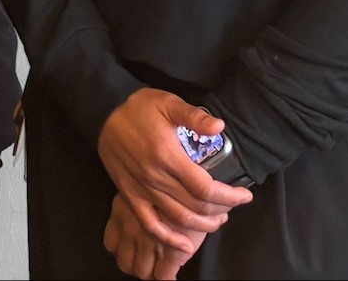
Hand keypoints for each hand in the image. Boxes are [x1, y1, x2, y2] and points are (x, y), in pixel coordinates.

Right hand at [97, 89, 250, 259]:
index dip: (230, 197)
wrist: (102, 112)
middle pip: (197, 206)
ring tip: (218, 219)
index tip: (245, 196)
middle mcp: (156, 177)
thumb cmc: (138, 107)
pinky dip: (168, 238)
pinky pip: (150, 223)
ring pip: (179, 218)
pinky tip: (184, 245)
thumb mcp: (168, 103)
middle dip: (222, 209)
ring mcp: (142, 189)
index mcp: (168, 156)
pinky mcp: (129, 195)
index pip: (206, 188)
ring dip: (203, 225)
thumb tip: (220, 127)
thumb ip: (194, 116)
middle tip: (233, 204)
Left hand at [105, 193, 194, 279]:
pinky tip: (171, 274)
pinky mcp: (170, 253)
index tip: (131, 251)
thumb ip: (139, 204)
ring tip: (158, 268)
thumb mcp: (142, 187)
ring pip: (142, 271)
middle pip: (125, 262)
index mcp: (121, 215)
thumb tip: (143, 216)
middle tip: (146, 263)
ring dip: (150, 272)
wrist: (189, 185)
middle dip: (135, 265)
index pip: (112, 244)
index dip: (122, 251)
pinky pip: (163, 276)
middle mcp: (130, 232)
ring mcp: (149, 244)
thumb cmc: (166, 180)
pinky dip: (166, 277)